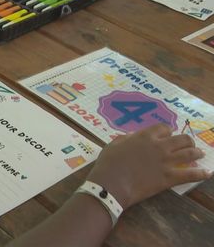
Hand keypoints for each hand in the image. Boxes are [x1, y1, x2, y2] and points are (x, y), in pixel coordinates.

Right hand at [87, 124, 209, 209]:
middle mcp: (159, 146)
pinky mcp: (170, 177)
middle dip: (188, 141)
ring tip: (200, 154)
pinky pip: (191, 174)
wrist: (111, 184)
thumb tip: (134, 136)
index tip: (168, 136)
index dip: (168, 132)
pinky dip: (201, 173)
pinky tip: (207, 173)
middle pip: (182, 139)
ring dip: (197, 153)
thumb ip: (127, 138)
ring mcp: (166, 162)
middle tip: (189, 145)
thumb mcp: (114, 145)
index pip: (164, 128)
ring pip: (190, 153)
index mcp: (145, 136)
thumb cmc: (108, 163)